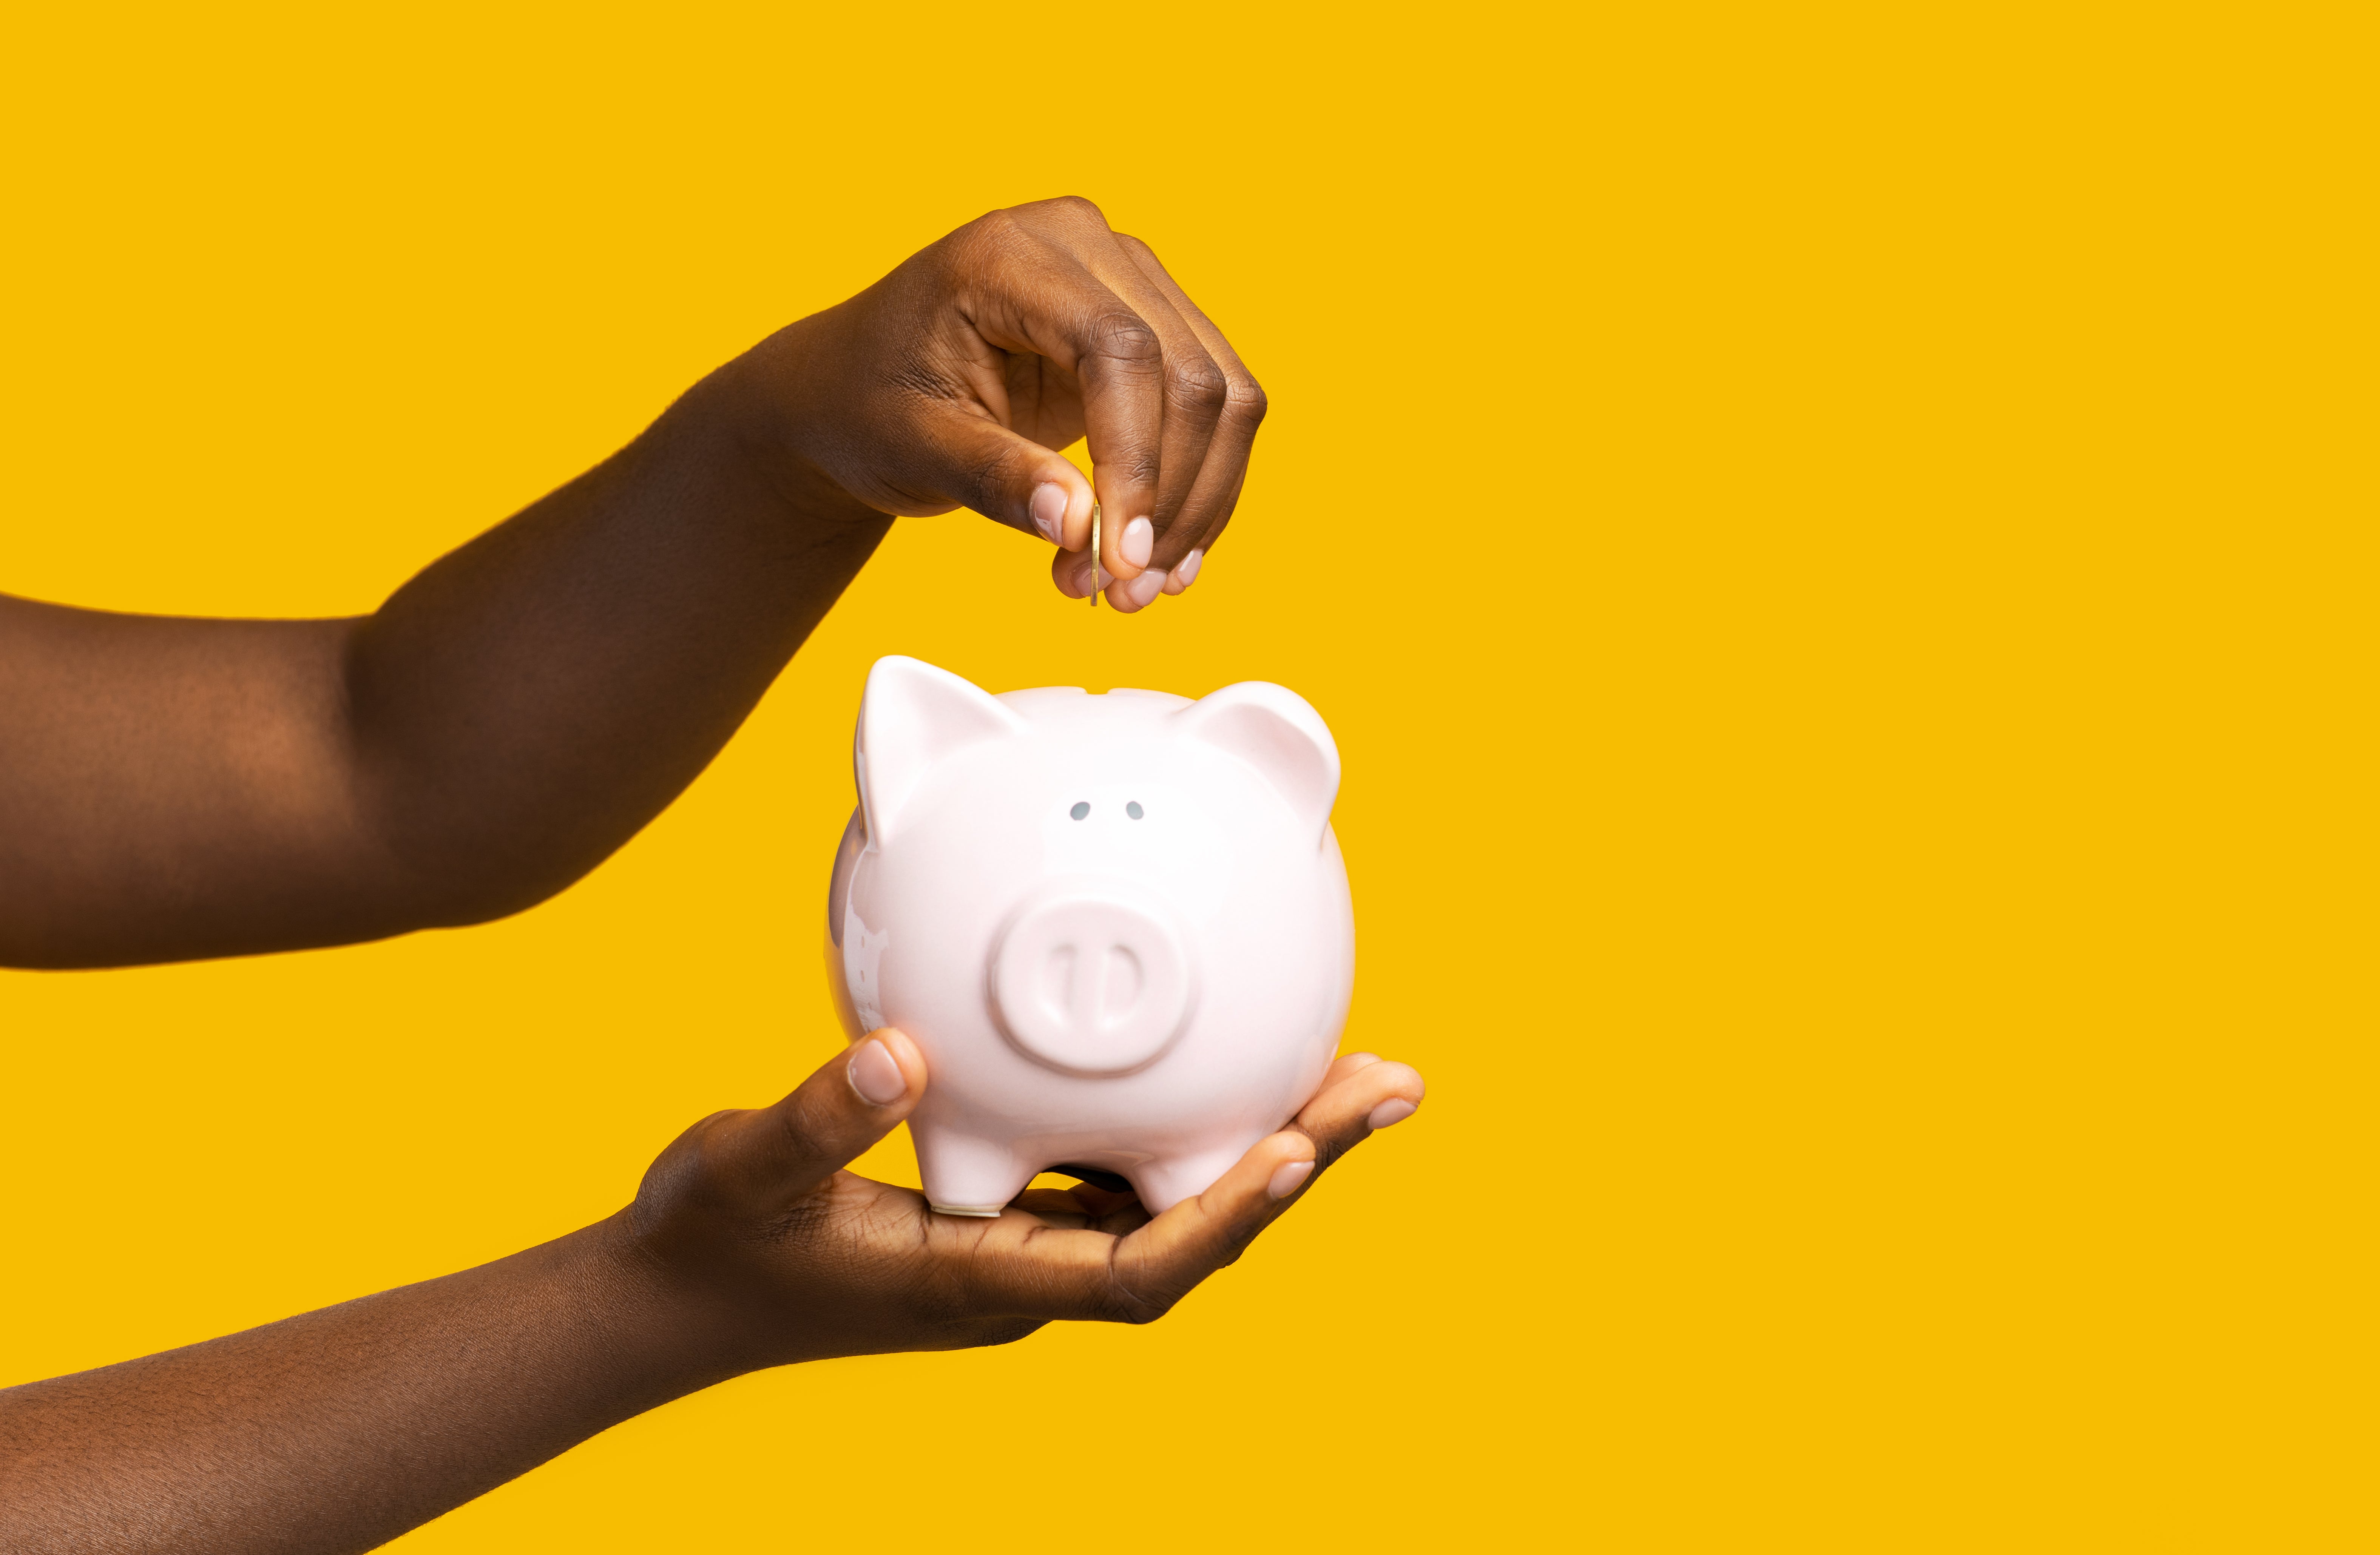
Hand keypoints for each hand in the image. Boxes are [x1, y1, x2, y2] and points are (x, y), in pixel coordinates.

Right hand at [617, 1032, 1423, 1364]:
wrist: (675, 1295)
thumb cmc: (712, 1242)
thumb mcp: (744, 1171)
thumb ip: (814, 1119)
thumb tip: (900, 1055)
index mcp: (983, 1280)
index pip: (1142, 1269)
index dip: (1228, 1214)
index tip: (1303, 1148)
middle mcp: (1026, 1272)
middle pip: (1196, 1230)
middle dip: (1298, 1163)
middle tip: (1390, 1085)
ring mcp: (1024, 1245)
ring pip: (1175, 1198)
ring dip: (1266, 1142)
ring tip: (1352, 1072)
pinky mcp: (1010, 1212)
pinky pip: (1126, 1169)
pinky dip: (1186, 1124)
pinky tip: (1220, 1067)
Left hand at [731, 196, 1266, 612]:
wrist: (856, 386)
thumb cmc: (869, 403)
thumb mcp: (912, 447)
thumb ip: (995, 478)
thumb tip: (1078, 527)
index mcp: (1010, 252)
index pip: (1120, 350)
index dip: (1136, 461)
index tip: (1119, 558)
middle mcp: (1086, 243)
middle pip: (1188, 375)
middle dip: (1170, 500)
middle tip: (1120, 593)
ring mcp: (1130, 279)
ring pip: (1223, 396)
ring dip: (1196, 506)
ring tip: (1133, 588)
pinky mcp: (1155, 327)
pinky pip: (1216, 410)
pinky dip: (1200, 493)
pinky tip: (1161, 557)